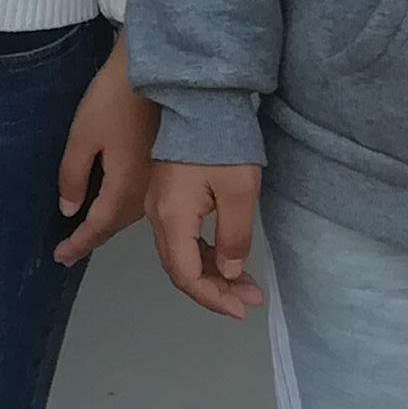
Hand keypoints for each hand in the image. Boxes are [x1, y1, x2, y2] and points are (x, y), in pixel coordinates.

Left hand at [53, 29, 159, 265]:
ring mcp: (157, 179)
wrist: (158, 71)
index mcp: (124, 186)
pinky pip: (141, 200)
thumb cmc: (116, 97)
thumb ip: (73, 175)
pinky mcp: (163, 166)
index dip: (78, 244)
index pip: (97, 227)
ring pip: (130, 215)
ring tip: (88, 234)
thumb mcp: (82, 135)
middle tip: (69, 251)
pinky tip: (114, 206)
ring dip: (108, 226)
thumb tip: (69, 209)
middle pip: (115, 225)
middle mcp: (145, 191)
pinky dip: (122, 210)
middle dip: (91, 238)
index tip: (61, 257)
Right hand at [150, 159, 265, 317]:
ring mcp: (158, 203)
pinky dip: (204, 252)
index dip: (212, 298)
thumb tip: (230, 271)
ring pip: (180, 252)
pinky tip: (227, 255)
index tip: (242, 308)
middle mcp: (157, 214)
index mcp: (172, 217)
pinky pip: (181, 235)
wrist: (200, 100)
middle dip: (215, 289)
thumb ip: (234, 237)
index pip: (186, 274)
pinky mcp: (166, 193)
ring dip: (212, 272)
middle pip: (180, 267)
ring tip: (246, 282)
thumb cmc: (222, 145)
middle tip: (250, 297)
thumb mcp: (239, 194)